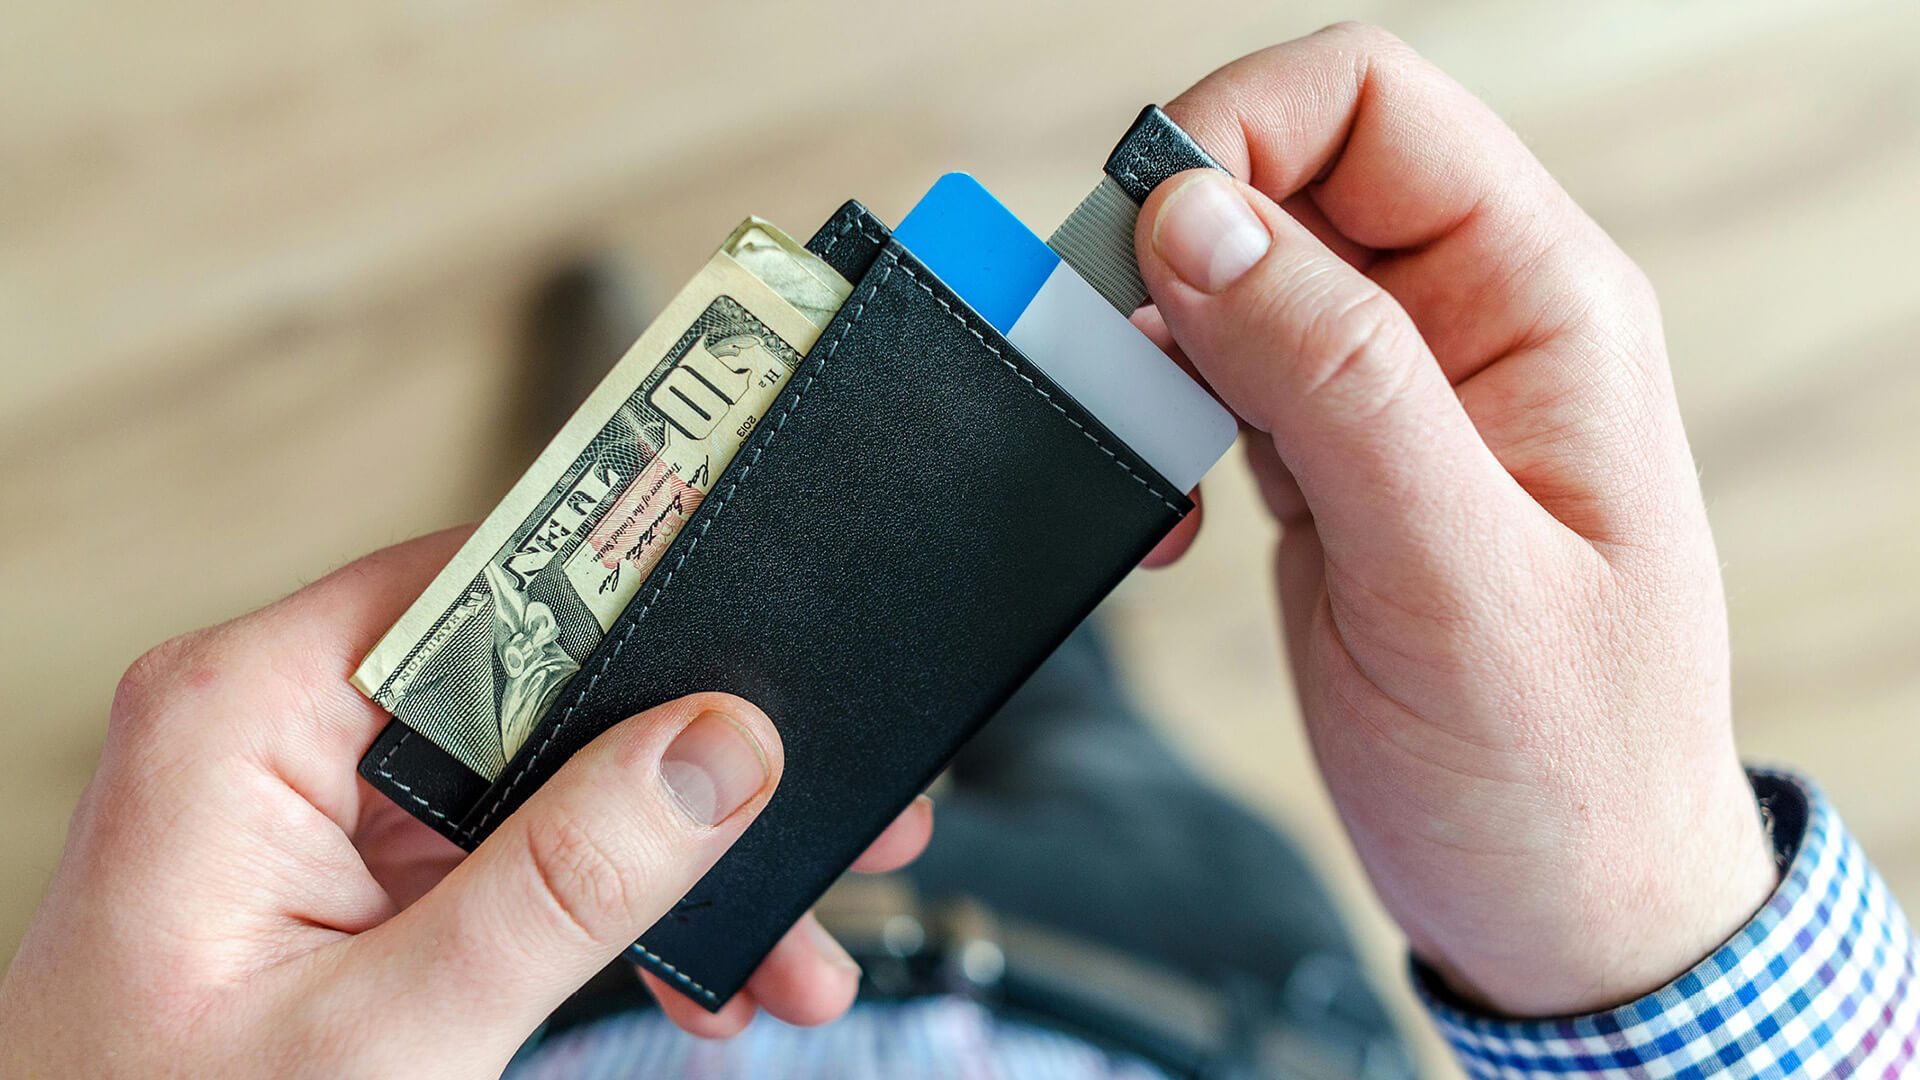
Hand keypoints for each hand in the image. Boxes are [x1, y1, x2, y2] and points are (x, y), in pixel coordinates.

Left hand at [0, 529, 932, 1075]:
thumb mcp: (392, 1032)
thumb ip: (563, 882)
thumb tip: (716, 749)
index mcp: (243, 716)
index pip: (482, 584)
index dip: (634, 588)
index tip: (759, 607)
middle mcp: (279, 733)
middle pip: (537, 684)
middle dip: (685, 765)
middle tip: (815, 803)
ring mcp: (318, 808)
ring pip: (545, 780)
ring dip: (667, 859)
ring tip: (782, 937)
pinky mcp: (353, 877)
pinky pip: (513, 854)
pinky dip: (608, 910)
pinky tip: (696, 971)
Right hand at [1135, 24, 1776, 1015]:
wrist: (1561, 906)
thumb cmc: (1561, 763)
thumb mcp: (1449, 572)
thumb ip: (1331, 381)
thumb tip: (1198, 217)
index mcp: (1540, 304)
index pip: (1371, 105)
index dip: (1238, 131)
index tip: (1142, 232)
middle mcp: (1467, 324)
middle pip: (1285, 178)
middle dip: (1171, 242)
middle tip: (1106, 350)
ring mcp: (1394, 395)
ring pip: (1236, 279)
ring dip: (1156, 340)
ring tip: (1138, 445)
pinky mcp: (1333, 465)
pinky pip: (1219, 379)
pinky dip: (1159, 420)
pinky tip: (1169, 509)